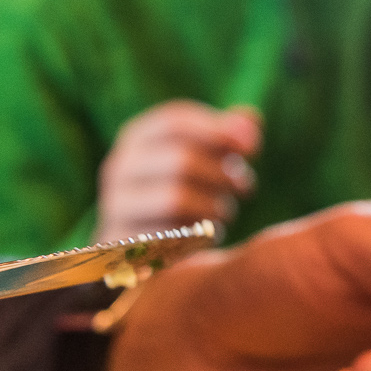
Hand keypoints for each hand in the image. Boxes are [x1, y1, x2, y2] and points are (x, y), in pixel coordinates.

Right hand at [97, 102, 260, 240]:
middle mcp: (119, 167)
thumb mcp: (207, 158)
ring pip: (175, 199)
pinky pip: (169, 237)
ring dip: (213, 206)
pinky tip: (207, 235)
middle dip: (222, 174)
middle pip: (180, 161)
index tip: (253, 146)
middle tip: (245, 186)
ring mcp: (116, 205)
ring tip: (226, 212)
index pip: (175, 122)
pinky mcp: (123, 242)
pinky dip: (198, 236)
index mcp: (138, 138)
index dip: (218, 131)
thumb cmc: (186, 190)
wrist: (147, 247)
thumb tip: (251, 124)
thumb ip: (228, 136)